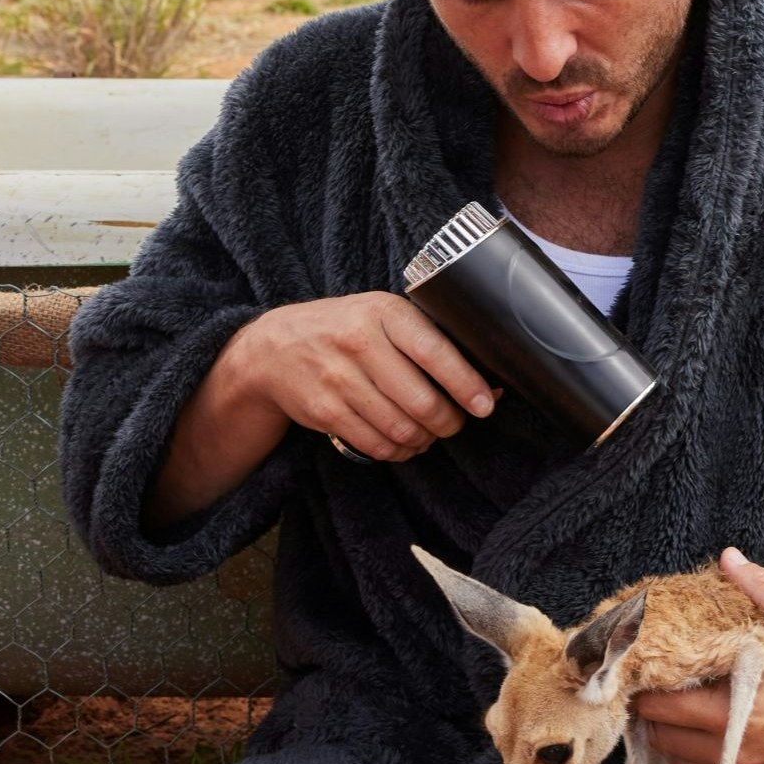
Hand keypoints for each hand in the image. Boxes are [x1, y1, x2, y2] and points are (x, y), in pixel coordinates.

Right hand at [220, 292, 496, 459]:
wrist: (273, 348)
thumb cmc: (345, 330)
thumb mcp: (382, 317)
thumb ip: (430, 341)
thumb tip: (489, 383)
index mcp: (384, 312)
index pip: (434, 352)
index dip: (466, 384)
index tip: (485, 404)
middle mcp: (359, 342)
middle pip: (422, 401)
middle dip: (448, 422)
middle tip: (455, 422)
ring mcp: (337, 378)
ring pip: (401, 429)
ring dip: (424, 440)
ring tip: (428, 433)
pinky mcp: (324, 411)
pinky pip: (375, 445)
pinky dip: (397, 451)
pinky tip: (402, 442)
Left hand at [633, 549, 763, 763]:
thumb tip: (729, 557)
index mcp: (737, 708)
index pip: (664, 707)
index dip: (647, 692)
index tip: (643, 678)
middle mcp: (737, 751)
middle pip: (667, 740)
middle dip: (655, 719)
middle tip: (653, 699)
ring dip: (671, 751)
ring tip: (668, 729)